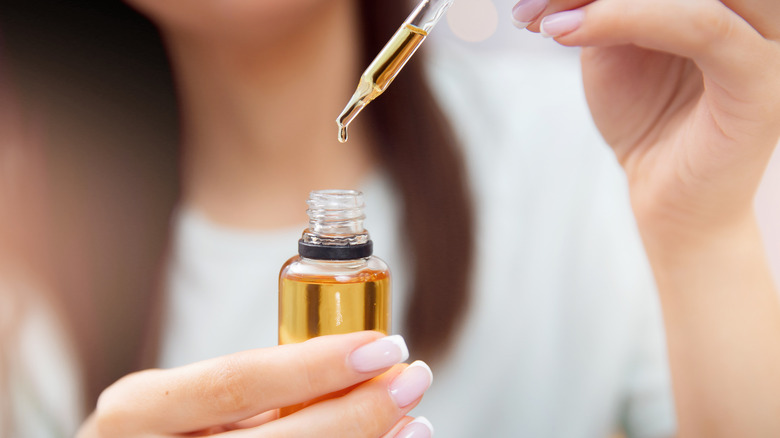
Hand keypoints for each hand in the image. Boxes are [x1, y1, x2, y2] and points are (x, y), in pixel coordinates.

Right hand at [76, 332, 433, 437]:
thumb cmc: (166, 437)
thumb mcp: (185, 403)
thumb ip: (254, 392)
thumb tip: (354, 369)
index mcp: (137, 410)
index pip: (236, 382)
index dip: (315, 365)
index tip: (382, 346)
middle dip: (356, 412)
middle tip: (411, 381)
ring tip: (411, 422)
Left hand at [513, 0, 779, 240]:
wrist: (667, 196)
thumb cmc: (644, 118)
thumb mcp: (615, 43)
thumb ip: (605, 3)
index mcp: (724, 1)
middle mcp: (756, 11)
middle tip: (529, 8)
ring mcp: (768, 39)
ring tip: (542, 21)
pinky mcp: (762, 79)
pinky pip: (703, 26)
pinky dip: (628, 18)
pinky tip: (566, 32)